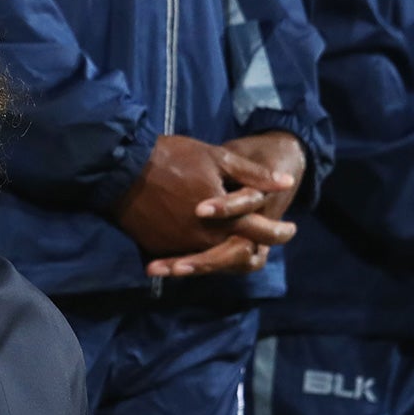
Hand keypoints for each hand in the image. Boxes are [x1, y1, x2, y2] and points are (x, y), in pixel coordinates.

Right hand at [112, 133, 296, 272]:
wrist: (122, 171)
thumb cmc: (173, 158)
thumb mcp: (219, 158)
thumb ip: (253, 175)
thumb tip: (286, 184)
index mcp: (223, 218)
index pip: (261, 232)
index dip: (279, 232)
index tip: (291, 229)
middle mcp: (203, 239)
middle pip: (236, 253)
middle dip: (253, 247)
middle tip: (264, 241)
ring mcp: (179, 246)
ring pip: (210, 257)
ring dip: (225, 251)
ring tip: (234, 240)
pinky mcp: (159, 247)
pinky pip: (184, 254)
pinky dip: (197, 251)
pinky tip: (203, 241)